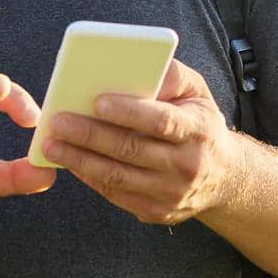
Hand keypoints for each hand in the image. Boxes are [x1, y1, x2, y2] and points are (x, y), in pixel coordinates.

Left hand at [41, 58, 241, 225]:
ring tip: (52, 145)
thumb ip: (171, 75)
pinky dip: (89, 177)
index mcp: (198, 131)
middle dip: (90, 135)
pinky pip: (116, 194)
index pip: (161, 121)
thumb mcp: (197, 93)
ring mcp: (171, 194)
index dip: (128, 112)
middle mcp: (187, 166)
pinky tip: (70, 162)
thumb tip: (136, 65)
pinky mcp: (156, 212)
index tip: (96, 101)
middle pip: (131, 150)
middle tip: (58, 122)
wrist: (225, 177)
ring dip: (80, 160)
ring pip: (118, 176)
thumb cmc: (200, 123)